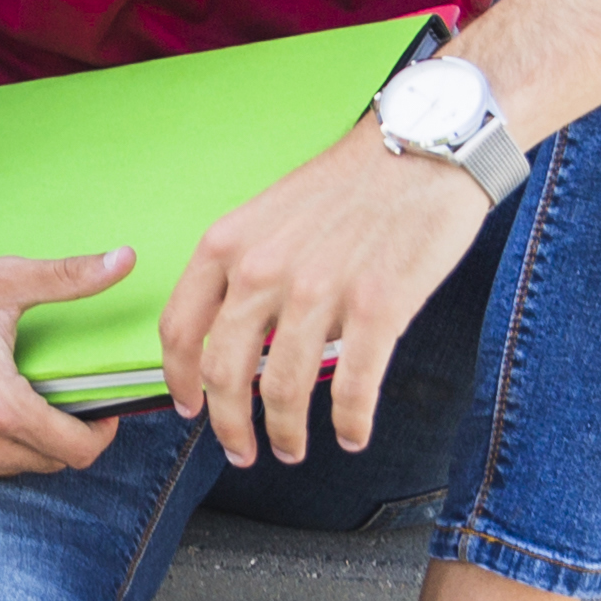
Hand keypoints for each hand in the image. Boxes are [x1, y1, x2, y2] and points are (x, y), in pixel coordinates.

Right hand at [0, 240, 137, 480]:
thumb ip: (68, 278)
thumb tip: (122, 261)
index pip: (76, 450)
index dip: (99, 432)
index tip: (99, 414)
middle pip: (46, 464)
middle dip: (60, 436)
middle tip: (54, 401)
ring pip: (8, 471)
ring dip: (20, 446)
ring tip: (10, 403)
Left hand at [163, 121, 490, 466]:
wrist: (422, 150)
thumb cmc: (347, 185)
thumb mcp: (270, 215)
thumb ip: (245, 269)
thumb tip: (235, 336)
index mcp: (228, 243)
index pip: (179, 327)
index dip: (178, 379)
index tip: (187, 408)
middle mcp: (263, 269)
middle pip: (224, 371)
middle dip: (227, 424)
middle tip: (240, 451)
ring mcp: (319, 290)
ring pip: (284, 388)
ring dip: (285, 433)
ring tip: (292, 449)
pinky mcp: (378, 308)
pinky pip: (353, 387)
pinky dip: (349, 424)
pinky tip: (351, 436)